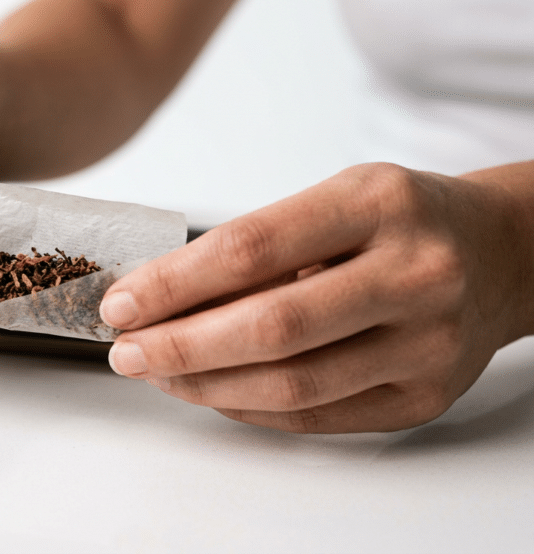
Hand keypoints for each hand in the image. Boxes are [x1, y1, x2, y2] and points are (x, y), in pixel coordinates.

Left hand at [100, 163, 533, 432]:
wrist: (500, 253)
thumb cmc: (402, 220)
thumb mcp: (336, 200)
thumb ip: (258, 248)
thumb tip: (159, 299)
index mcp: (378, 204)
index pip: (252, 249)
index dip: (173, 284)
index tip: (121, 303)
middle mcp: (414, 273)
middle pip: (271, 327)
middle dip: (179, 346)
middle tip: (126, 351)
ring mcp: (427, 343)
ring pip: (291, 385)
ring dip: (206, 386)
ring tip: (159, 373)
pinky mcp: (423, 396)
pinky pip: (315, 417)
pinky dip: (248, 408)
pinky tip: (211, 391)